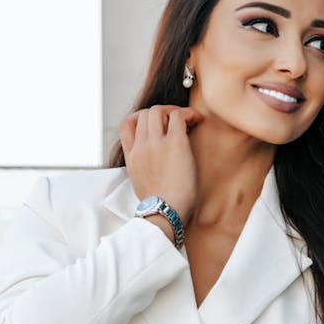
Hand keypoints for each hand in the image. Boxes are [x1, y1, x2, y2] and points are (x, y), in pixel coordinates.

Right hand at [118, 104, 202, 224]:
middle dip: (162, 113)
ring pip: (159, 110)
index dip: (141, 118)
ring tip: (188, 121)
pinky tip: (197, 120)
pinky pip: (179, 116)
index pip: (126, 124)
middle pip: (145, 113)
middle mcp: (141, 146)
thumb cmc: (160, 205)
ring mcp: (156, 143)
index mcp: (132, 156)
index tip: (156, 125)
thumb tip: (155, 163)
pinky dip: (189, 113)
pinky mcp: (175, 144)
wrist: (164, 213)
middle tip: (176, 122)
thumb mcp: (142, 184)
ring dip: (174, 111)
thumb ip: (144, 167)